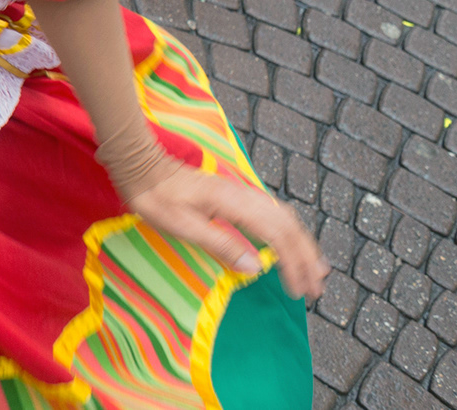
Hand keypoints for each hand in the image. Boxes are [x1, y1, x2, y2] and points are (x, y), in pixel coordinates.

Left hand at [127, 163, 329, 299]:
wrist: (141, 166)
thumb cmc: (156, 198)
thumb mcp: (182, 226)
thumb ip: (220, 244)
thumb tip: (256, 268)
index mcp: (234, 203)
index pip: (277, 235)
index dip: (292, 265)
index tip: (298, 291)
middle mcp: (244, 195)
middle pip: (289, 225)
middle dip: (306, 258)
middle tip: (316, 289)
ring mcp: (241, 192)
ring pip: (284, 217)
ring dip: (302, 244)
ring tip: (315, 270)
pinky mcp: (235, 194)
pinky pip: (272, 213)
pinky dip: (289, 232)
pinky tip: (290, 245)